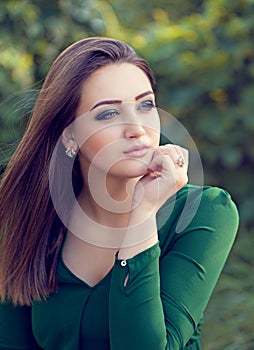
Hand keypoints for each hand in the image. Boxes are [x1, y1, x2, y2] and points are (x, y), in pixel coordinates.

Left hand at [118, 144, 187, 258]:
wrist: (142, 207)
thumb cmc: (145, 191)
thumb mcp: (155, 173)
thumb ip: (161, 162)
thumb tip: (161, 148)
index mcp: (181, 175)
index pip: (180, 151)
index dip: (167, 150)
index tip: (155, 161)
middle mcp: (183, 176)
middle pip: (176, 149)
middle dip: (162, 151)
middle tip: (151, 164)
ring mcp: (180, 177)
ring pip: (171, 151)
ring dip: (157, 155)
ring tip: (151, 167)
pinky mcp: (173, 178)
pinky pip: (164, 158)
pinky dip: (155, 160)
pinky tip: (150, 170)